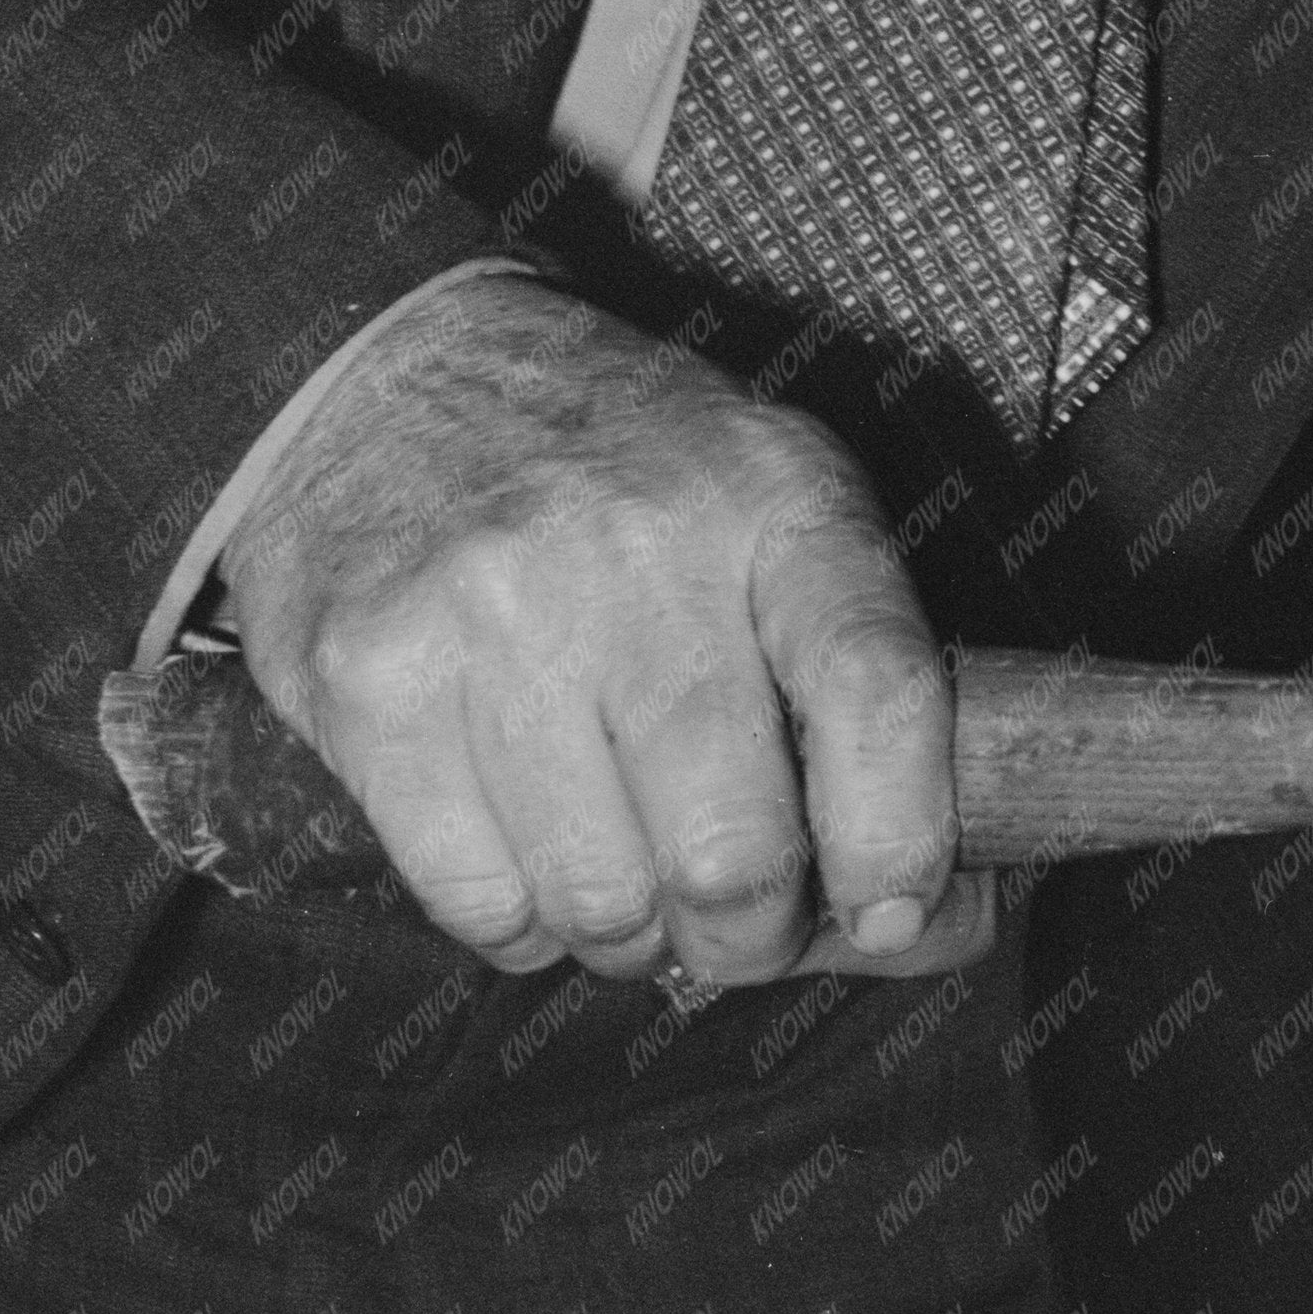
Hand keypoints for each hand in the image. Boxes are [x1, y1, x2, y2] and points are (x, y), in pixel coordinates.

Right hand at [221, 266, 986, 991]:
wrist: (394, 375)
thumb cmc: (625, 477)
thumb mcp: (772, 507)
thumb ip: (861, 686)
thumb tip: (938, 918)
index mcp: (777, 496)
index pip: (878, 688)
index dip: (900, 840)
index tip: (891, 914)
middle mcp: (640, 548)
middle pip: (732, 848)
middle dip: (748, 933)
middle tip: (734, 918)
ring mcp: (495, 613)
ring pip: (604, 902)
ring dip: (631, 938)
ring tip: (626, 873)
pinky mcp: (374, 680)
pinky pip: (480, 903)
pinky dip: (521, 925)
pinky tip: (528, 854)